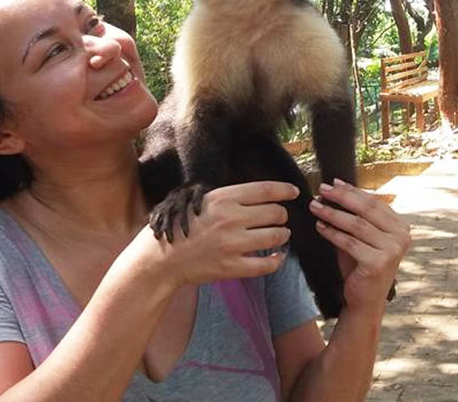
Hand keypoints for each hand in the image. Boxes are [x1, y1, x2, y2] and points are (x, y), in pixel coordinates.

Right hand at [136, 181, 294, 288]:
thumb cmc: (182, 226)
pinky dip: (277, 260)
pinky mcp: (231, 267)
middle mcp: (230, 219)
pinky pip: (267, 264)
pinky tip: (276, 257)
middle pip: (276, 213)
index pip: (266, 190)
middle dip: (282, 216)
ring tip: (278, 236)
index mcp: (223, 198)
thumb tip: (264, 195)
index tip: (295, 193)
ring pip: (276, 236)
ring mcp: (232, 244)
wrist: (161, 257)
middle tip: (279, 220)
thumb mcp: (201, 200)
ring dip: (282, 236)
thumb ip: (231, 197)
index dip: (285, 190)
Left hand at [310, 179, 410, 313]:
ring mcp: (392, 250)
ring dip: (332, 213)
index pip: (374, 202)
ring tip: (315, 206)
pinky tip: (320, 226)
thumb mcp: (361, 237)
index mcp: (400, 227)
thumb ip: (354, 215)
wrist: (364, 301)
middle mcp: (401, 236)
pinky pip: (349, 242)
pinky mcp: (378, 262)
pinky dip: (332, 232)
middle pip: (366, 209)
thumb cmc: (361, 267)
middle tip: (322, 189)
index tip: (333, 182)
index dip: (352, 191)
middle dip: (342, 197)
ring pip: (356, 225)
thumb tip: (336, 187)